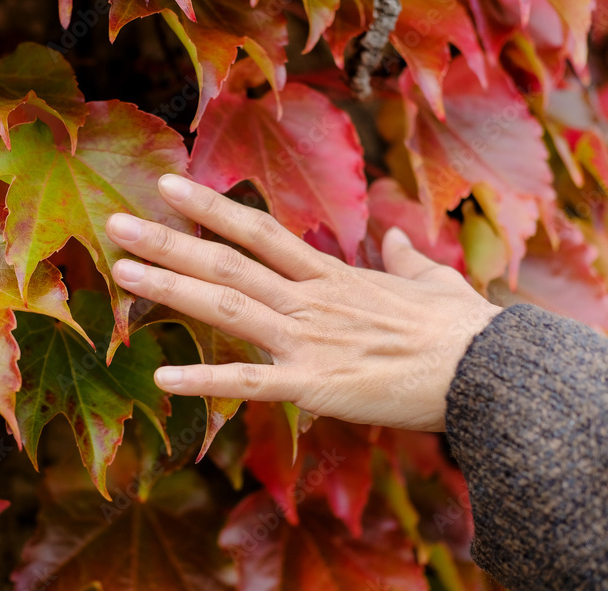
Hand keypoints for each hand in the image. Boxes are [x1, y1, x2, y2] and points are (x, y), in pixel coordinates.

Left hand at [105, 175, 502, 431]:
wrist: (490, 372)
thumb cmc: (464, 331)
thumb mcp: (434, 282)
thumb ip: (403, 258)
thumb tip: (392, 238)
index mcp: (332, 277)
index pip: (260, 232)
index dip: (212, 208)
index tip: (169, 186)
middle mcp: (311, 300)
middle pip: (228, 262)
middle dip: (169, 241)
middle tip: (117, 222)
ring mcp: (309, 341)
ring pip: (228, 307)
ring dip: (170, 288)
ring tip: (122, 271)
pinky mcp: (316, 387)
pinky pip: (250, 382)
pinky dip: (206, 379)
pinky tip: (163, 377)